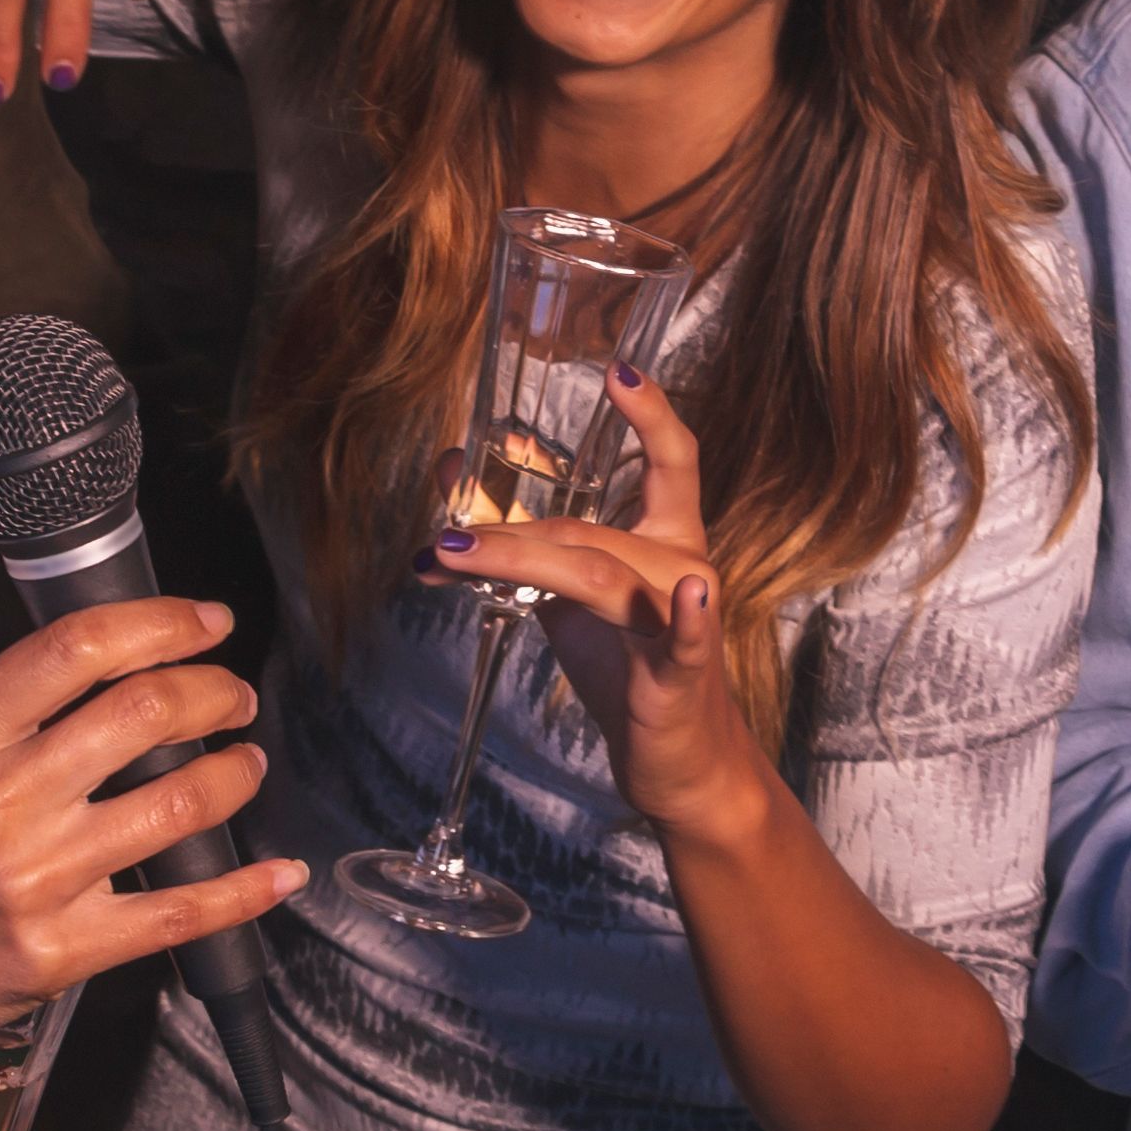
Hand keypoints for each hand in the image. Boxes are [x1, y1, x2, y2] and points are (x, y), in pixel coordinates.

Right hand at [0, 596, 302, 1087]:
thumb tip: (83, 663)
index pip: (77, 648)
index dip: (162, 624)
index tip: (205, 623)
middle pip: (144, 712)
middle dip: (214, 692)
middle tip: (231, 695)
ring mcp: (32, 881)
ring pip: (177, 806)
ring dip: (234, 775)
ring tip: (244, 764)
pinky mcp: (60, 952)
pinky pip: (177, 913)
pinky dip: (242, 890)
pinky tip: (274, 871)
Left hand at [425, 368, 773, 844]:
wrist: (675, 761)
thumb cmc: (626, 666)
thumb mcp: (568, 591)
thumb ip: (523, 533)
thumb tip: (453, 469)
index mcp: (666, 538)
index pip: (670, 460)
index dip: (649, 412)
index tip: (617, 369)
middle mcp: (681, 566)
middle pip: (589, 529)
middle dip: (506, 531)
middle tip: (441, 536)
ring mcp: (684, 618)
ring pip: (600, 573)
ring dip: (522, 559)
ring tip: (454, 554)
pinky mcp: (680, 674)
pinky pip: (684, 639)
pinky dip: (688, 616)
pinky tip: (689, 593)